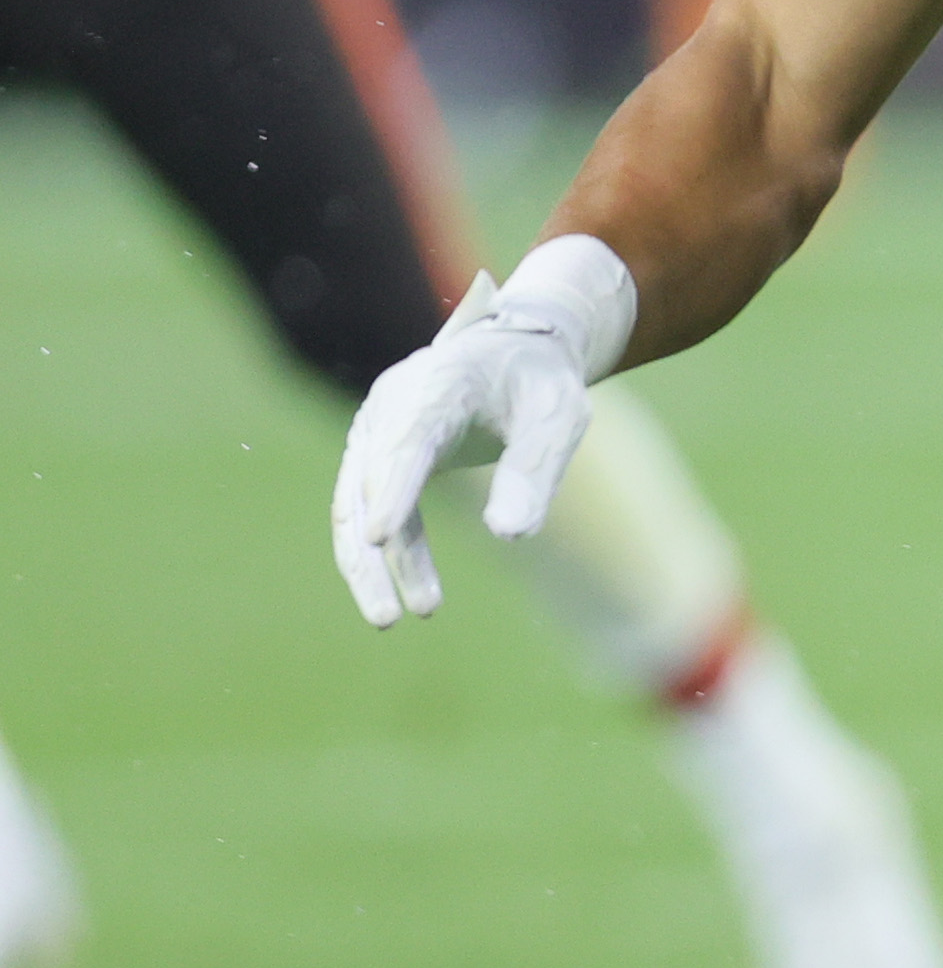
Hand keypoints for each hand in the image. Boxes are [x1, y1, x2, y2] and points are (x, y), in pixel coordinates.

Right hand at [329, 242, 634, 627]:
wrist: (517, 348)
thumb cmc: (542, 381)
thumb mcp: (559, 418)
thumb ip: (535, 471)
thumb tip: (510, 536)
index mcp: (441, 382)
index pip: (409, 440)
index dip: (393, 488)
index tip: (381, 538)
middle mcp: (395, 404)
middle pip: (370, 482)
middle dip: (378, 553)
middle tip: (393, 617)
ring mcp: (380, 429)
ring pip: (358, 503)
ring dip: (372, 564)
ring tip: (395, 620)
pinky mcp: (381, 454)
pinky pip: (373, 507)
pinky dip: (390, 551)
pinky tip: (414, 593)